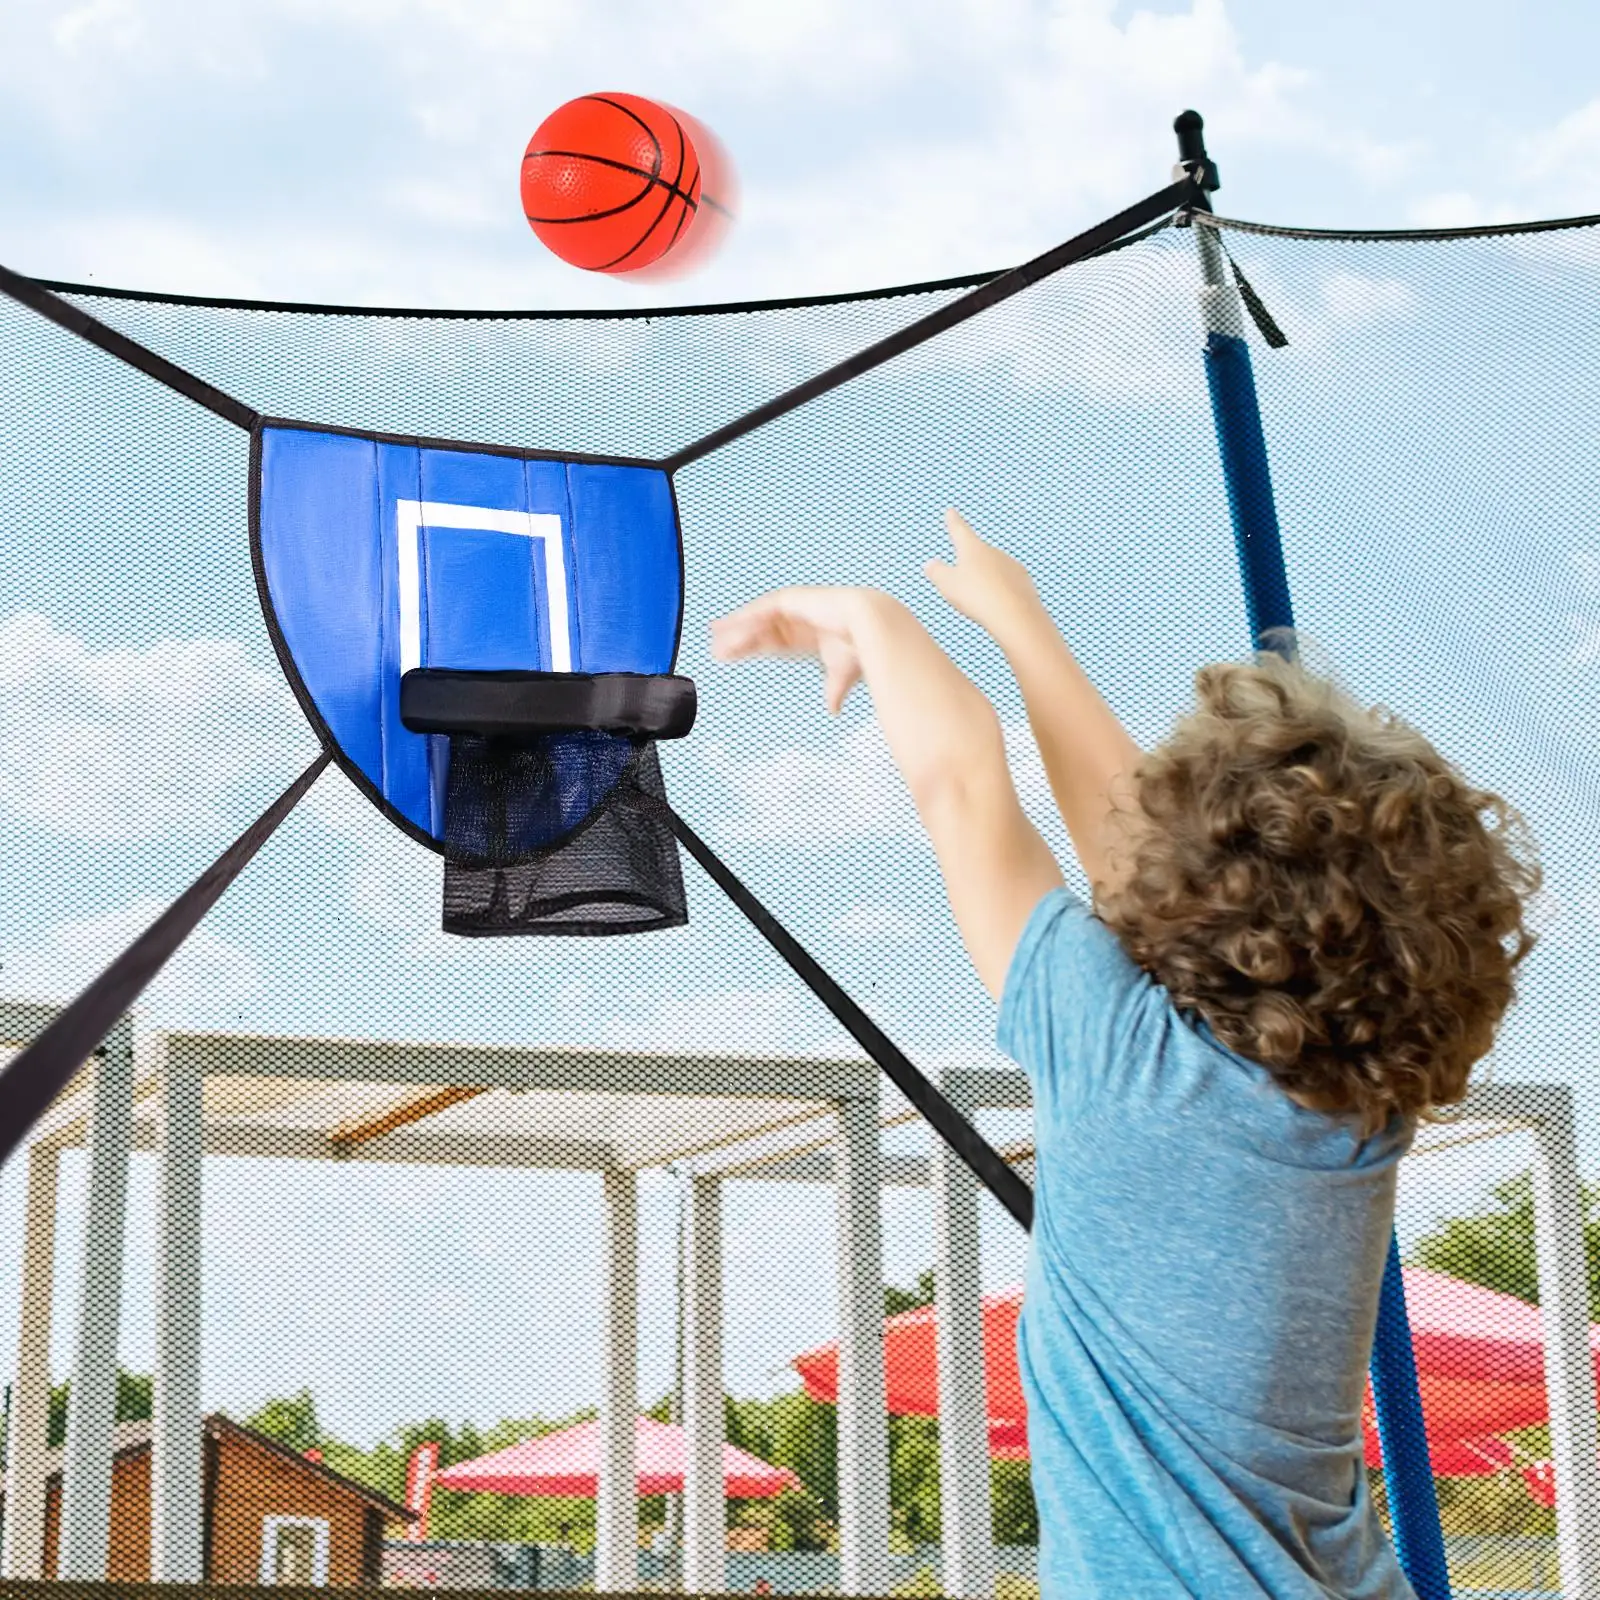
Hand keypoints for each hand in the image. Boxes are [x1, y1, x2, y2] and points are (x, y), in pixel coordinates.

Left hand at [710, 585, 870, 713]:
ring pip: (757, 620)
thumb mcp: (842, 674)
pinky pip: (762, 609)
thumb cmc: (863, 647)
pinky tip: (728, 626)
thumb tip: (833, 712)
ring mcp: (794, 608)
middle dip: (736, 639)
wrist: (872, 626)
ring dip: (736, 628)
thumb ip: (834, 691)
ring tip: (714, 636)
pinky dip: (745, 617)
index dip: (750, 648)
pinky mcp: (792, 599)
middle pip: (759, 631)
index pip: (771, 644)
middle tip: (714, 648)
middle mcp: (797, 622)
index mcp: (805, 638)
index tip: (729, 655)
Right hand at [924, 509, 1041, 638]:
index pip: (960, 530)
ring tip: (978, 598)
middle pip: (977, 553)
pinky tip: (996, 604)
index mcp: (973, 548)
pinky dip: (1000, 591)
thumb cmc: (978, 597)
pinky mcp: (1024, 583)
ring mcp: (1011, 566)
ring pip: (993, 569)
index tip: (951, 511)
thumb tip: (930, 564)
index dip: (953, 521)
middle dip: (969, 561)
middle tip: (962, 572)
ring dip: (986, 579)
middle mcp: (994, 552)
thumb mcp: (948, 584)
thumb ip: (937, 572)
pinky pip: (1007, 585)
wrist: (1015, 615)